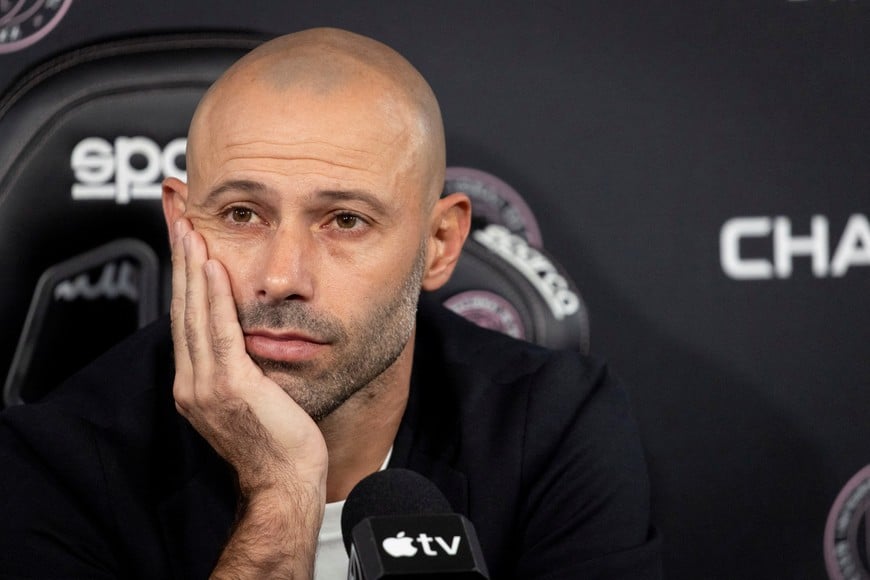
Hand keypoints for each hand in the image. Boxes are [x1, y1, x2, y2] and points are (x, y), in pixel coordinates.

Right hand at [169, 218, 327, 494]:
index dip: (183, 279)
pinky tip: (214, 266)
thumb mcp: (252, 398)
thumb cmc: (278, 443)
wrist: (285, 482)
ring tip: (190, 230)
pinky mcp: (230, 386)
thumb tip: (246, 335)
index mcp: (194, 385)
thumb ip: (238, 366)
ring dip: (192, 268)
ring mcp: (206, 386)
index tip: (183, 243)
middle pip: (182, 309)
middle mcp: (191, 383)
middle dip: (180, 262)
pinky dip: (215, 295)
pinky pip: (220, 331)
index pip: (185, 319)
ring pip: (194, 314)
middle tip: (178, 219)